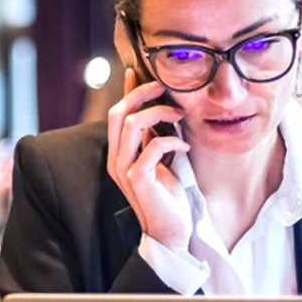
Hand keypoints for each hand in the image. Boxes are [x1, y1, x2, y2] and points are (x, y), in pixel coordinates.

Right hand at [107, 69, 191, 255]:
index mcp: (119, 152)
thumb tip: (164, 109)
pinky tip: (185, 144)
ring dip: (159, 114)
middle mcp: (116, 159)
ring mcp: (125, 170)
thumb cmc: (168, 196)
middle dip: (140, 94)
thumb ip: (155, 137)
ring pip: (132, 124)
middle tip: (163, 87)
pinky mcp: (139, 180)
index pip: (117, 112)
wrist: (170, 232)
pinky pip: (152, 147)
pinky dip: (171, 140)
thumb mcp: (161, 159)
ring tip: (179, 115)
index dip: (127, 89)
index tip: (138, 70)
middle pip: (118, 112)